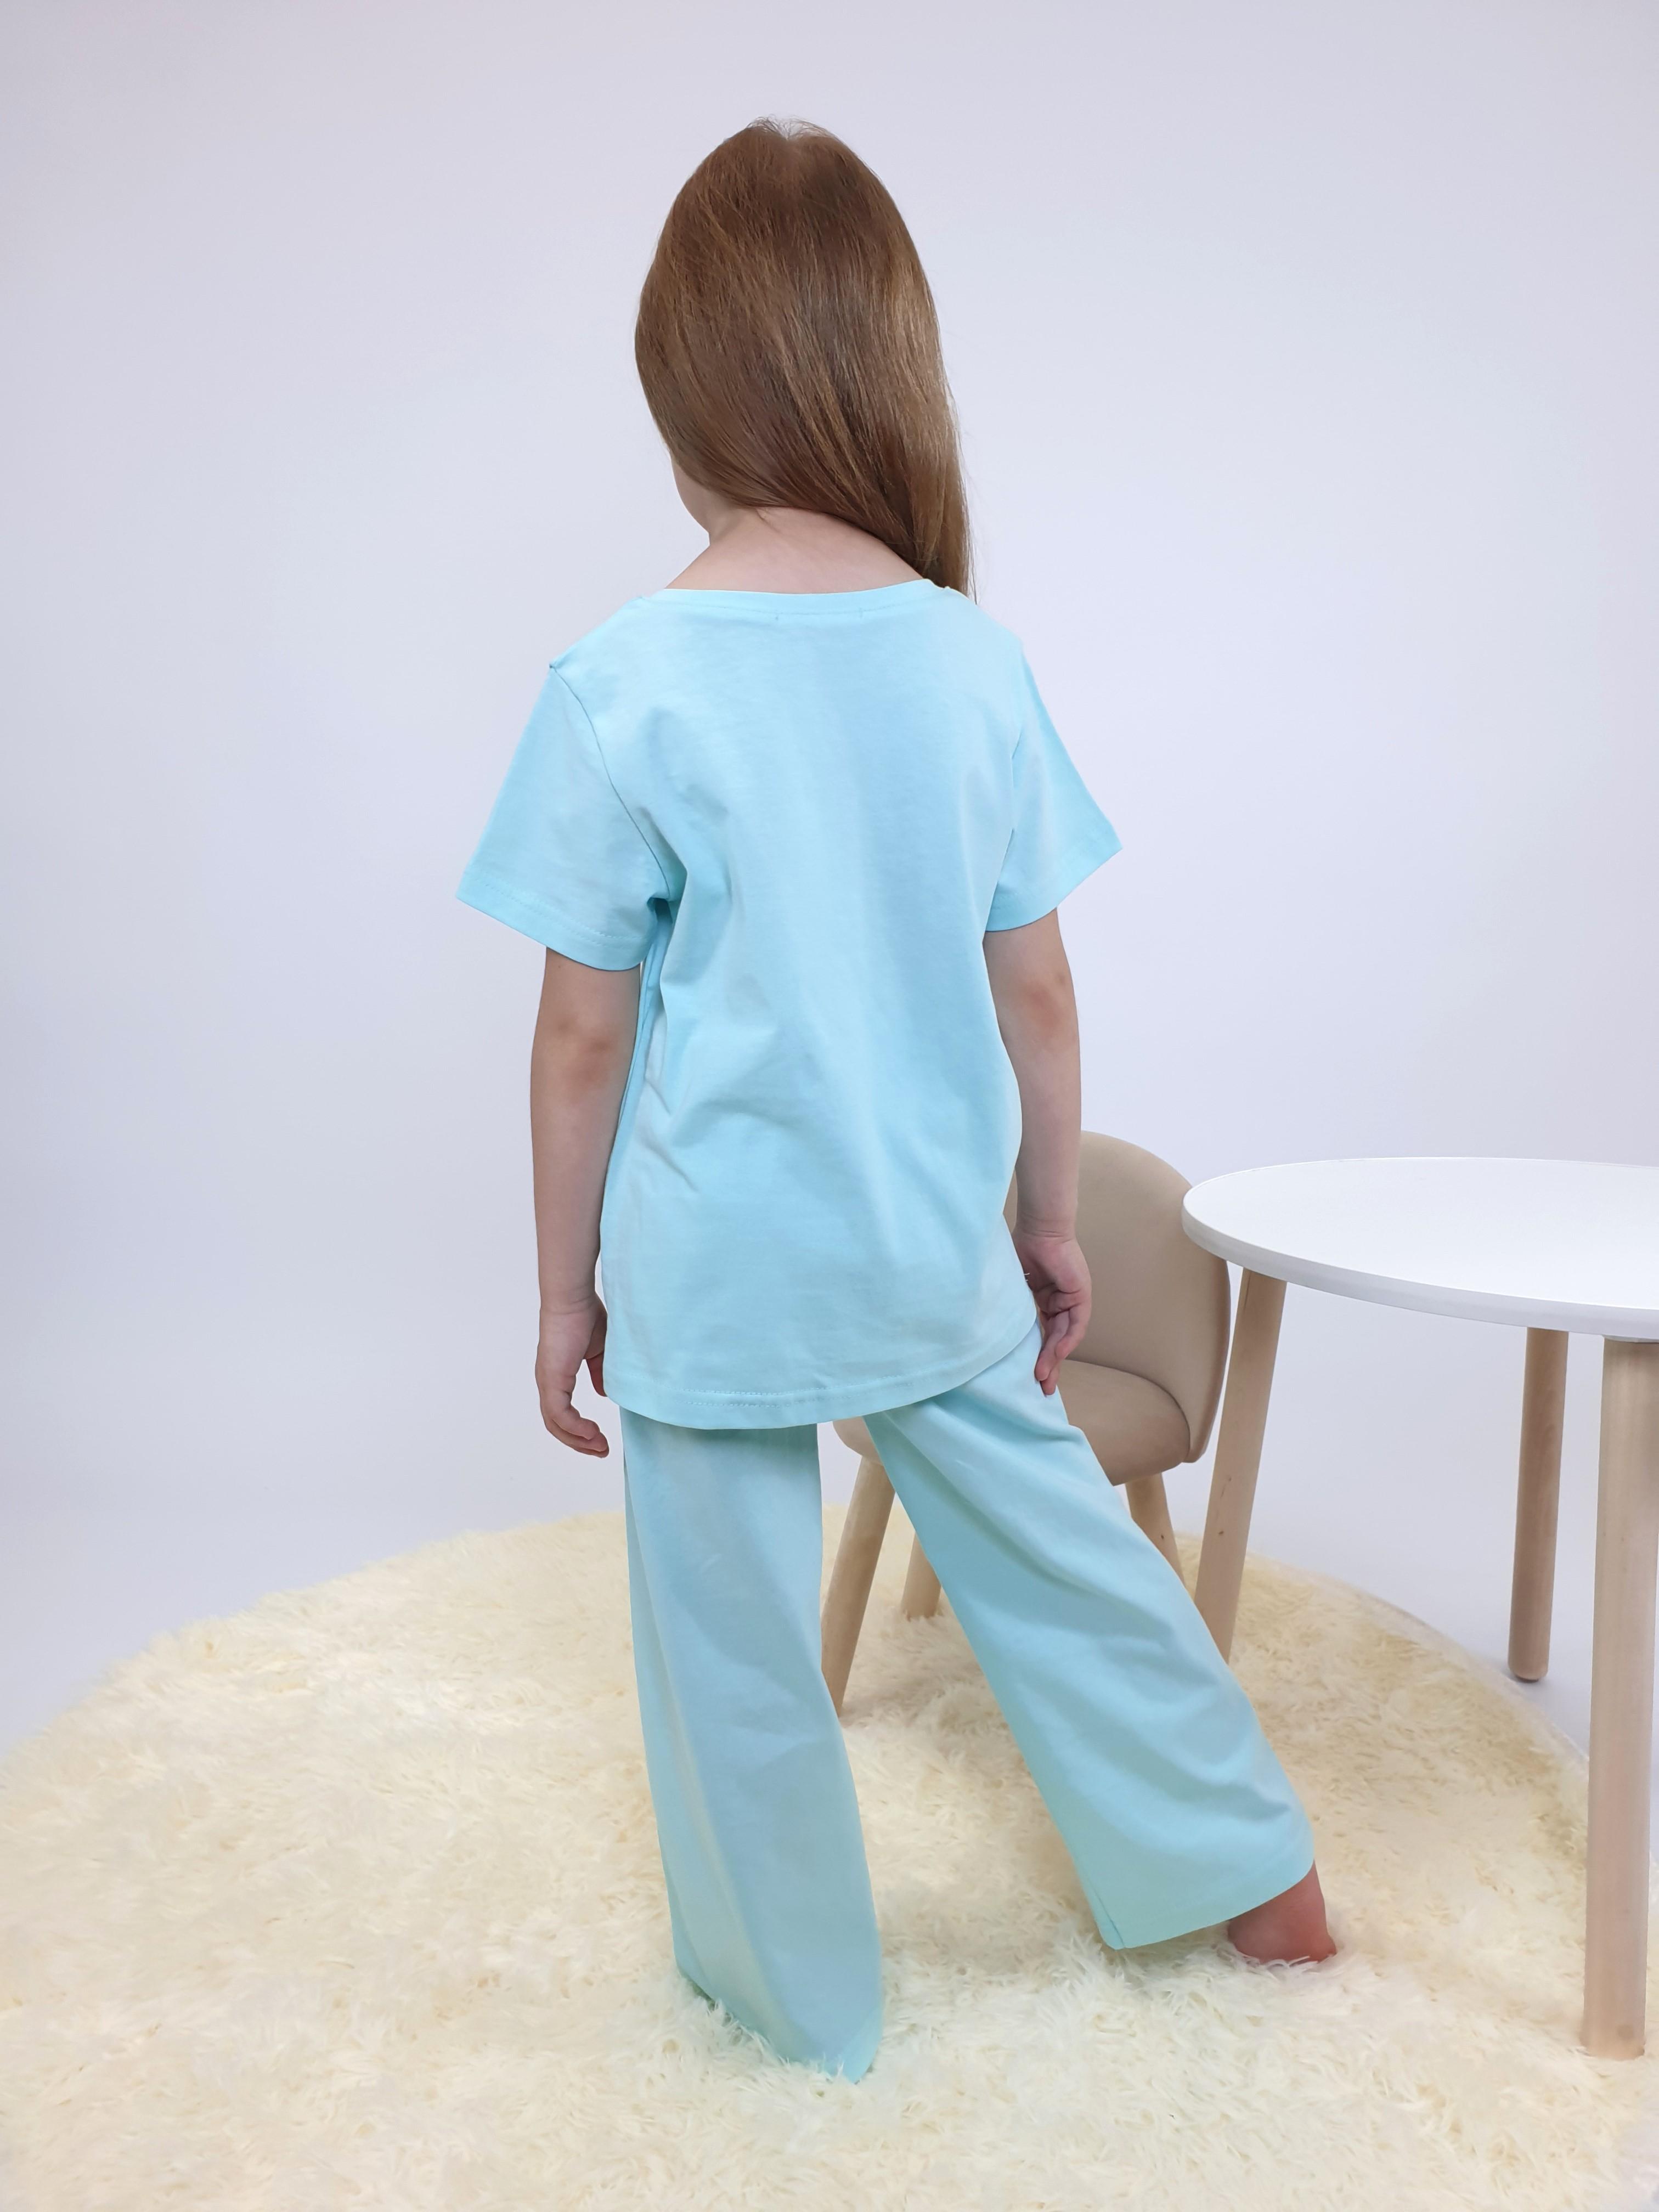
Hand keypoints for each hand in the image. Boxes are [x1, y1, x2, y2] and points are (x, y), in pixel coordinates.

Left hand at [536, 1297, 610, 1455]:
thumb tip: (603, 1393)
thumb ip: (599, 1373)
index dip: (579, 1431)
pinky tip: (592, 1433)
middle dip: (579, 1443)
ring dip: (578, 1440)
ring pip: (555, 1424)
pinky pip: (560, 1414)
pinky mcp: (552, 1379)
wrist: (574, 1298)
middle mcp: (548, 1382)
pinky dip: (575, 1428)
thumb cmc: (585, 1315)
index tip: (600, 1440)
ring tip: (599, 1447)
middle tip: (601, 1451)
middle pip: (556, 1425)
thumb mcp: (598, 1351)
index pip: (562, 1414)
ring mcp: (548, 1382)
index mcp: (557, 1376)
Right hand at [1012, 1230, 1090, 1392]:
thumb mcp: (1016, 1287)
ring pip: (1064, 1336)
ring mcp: (1071, 1300)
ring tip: (1043, 1377)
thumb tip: (999, 1333)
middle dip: (1048, 1365)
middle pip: (1055, 1340)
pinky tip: (1057, 1354)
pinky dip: (1066, 1340)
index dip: (1038, 1356)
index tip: (1031, 1376)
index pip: (1043, 1335)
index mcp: (1045, 1301)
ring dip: (1054, 1357)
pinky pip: (1075, 1324)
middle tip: (1042, 1388)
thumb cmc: (1022, 1249)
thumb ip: (1016, 1308)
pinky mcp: (1080, 1295)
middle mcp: (1060, 1303)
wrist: (1039, 1230)